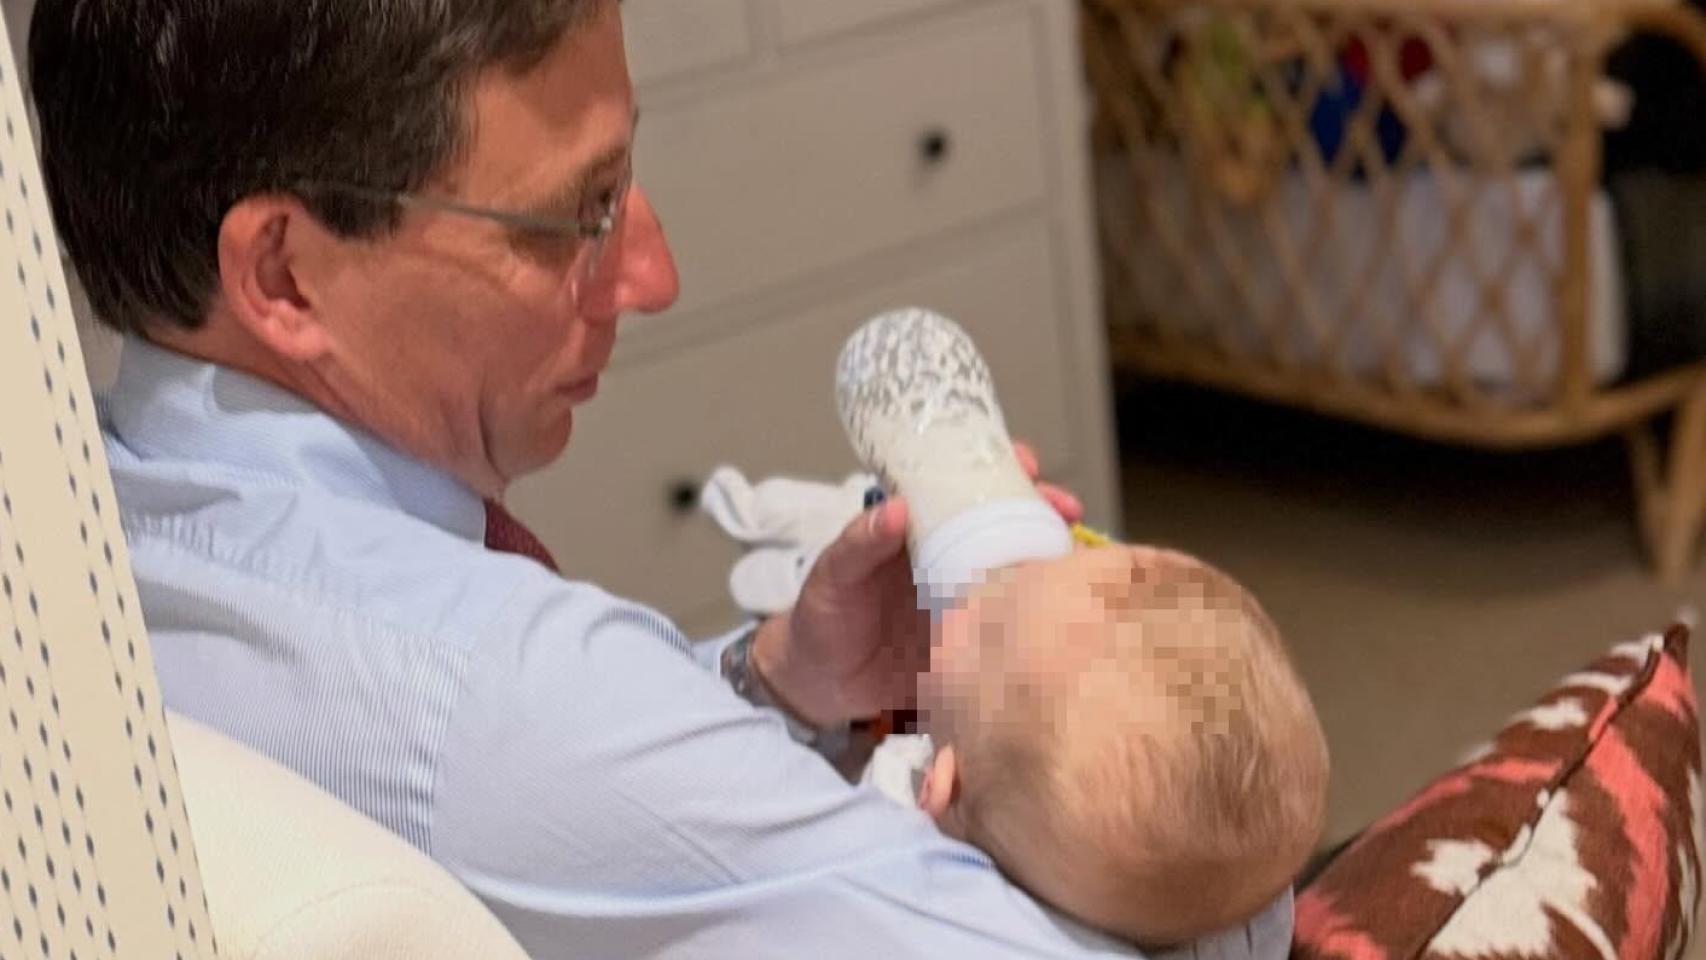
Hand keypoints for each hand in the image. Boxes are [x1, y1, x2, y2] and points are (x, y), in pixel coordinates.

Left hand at [752, 440, 1083, 726]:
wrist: (820, 684)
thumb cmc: (822, 615)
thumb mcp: (833, 574)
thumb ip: (859, 542)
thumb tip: (897, 506)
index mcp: (920, 530)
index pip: (963, 487)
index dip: (997, 468)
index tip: (1023, 460)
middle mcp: (951, 557)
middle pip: (1006, 523)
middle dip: (1042, 510)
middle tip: (1065, 508)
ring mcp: (967, 598)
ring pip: (1018, 569)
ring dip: (1049, 558)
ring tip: (1073, 556)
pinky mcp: (974, 641)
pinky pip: (1011, 623)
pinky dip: (1038, 614)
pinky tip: (1063, 611)